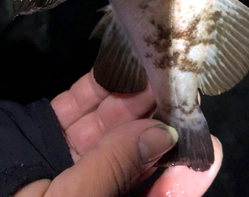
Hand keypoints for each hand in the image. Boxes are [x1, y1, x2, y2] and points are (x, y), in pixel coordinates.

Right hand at [15, 71, 221, 195]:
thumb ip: (111, 173)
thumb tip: (161, 135)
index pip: (157, 190)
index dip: (182, 165)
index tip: (201, 134)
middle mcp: (94, 186)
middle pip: (136, 149)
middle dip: (158, 115)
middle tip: (180, 83)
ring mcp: (70, 157)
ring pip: (110, 121)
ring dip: (133, 93)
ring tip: (157, 64)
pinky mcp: (48, 130)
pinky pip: (79, 105)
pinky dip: (99, 84)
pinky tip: (120, 63)